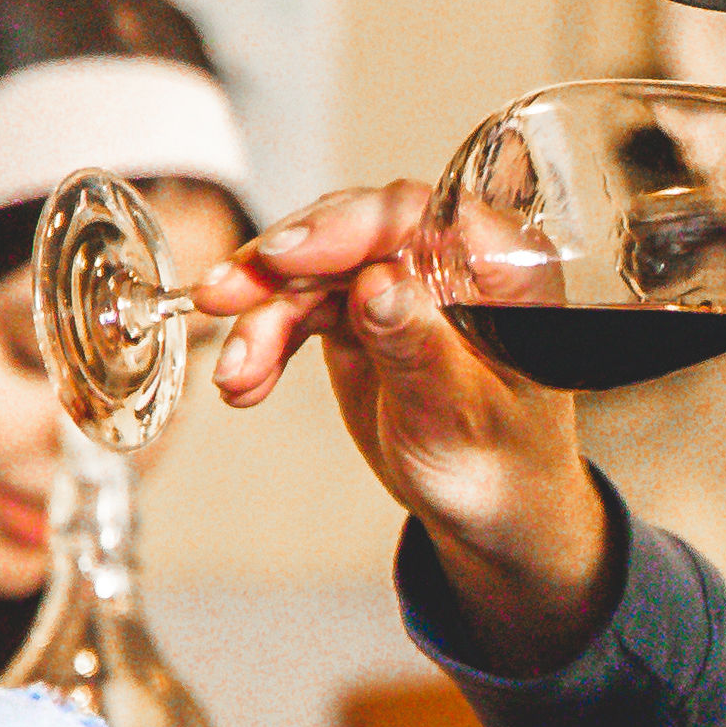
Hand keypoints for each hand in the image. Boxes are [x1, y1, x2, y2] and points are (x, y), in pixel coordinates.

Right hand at [196, 182, 614, 668]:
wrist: (487, 512)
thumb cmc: (500, 461)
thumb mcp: (458, 412)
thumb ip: (416, 345)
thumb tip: (375, 281)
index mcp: (500, 268)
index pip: (420, 215)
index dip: (348, 226)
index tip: (287, 256)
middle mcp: (449, 262)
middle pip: (354, 232)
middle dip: (283, 266)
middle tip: (225, 296)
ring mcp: (400, 285)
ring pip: (315, 271)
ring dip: (262, 317)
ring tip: (234, 374)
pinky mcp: (362, 313)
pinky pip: (301, 308)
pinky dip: (266, 342)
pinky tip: (244, 382)